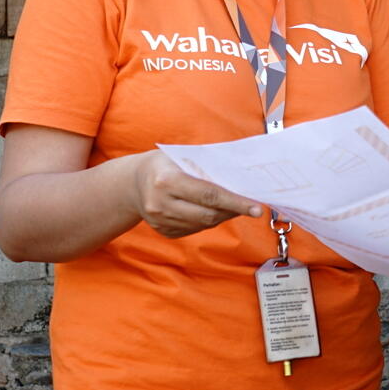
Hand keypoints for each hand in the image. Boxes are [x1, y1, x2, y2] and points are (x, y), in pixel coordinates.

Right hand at [129, 152, 261, 237]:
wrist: (131, 183)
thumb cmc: (163, 164)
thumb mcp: (181, 157)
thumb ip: (206, 169)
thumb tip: (239, 183)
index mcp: (167, 181)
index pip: (209, 195)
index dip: (236, 202)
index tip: (257, 208)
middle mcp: (161, 204)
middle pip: (208, 214)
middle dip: (233, 211)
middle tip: (251, 206)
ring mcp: (160, 221)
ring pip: (203, 224)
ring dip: (222, 216)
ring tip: (233, 205)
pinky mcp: (164, 232)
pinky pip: (195, 229)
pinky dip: (209, 220)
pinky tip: (214, 210)